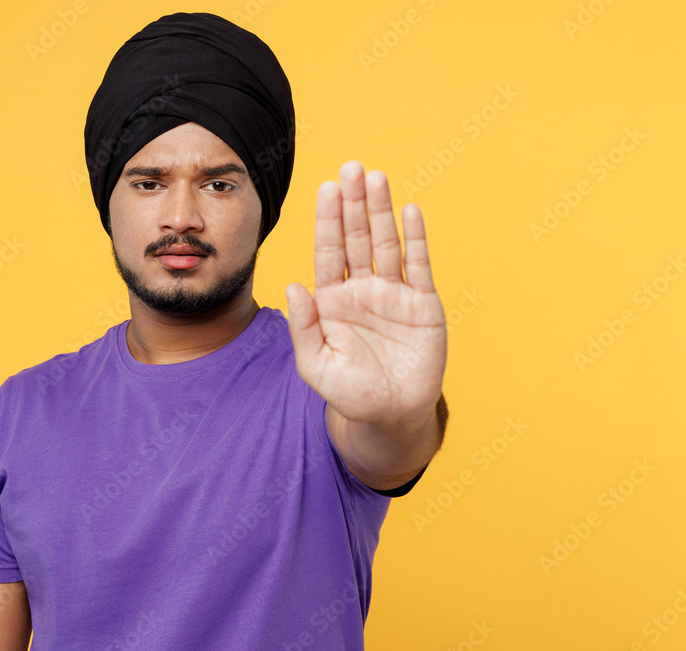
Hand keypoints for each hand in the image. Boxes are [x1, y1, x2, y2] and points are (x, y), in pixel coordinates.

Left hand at [285, 161, 446, 425]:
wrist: (392, 416)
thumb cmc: (350, 394)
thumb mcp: (317, 366)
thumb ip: (304, 326)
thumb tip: (294, 284)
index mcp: (333, 301)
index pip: (328, 252)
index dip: (328, 220)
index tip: (326, 188)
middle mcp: (362, 290)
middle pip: (356, 238)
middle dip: (353, 204)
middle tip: (351, 167)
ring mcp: (393, 294)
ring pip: (386, 244)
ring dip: (381, 211)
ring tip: (376, 178)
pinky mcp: (423, 304)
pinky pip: (418, 266)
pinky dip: (414, 239)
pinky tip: (408, 212)